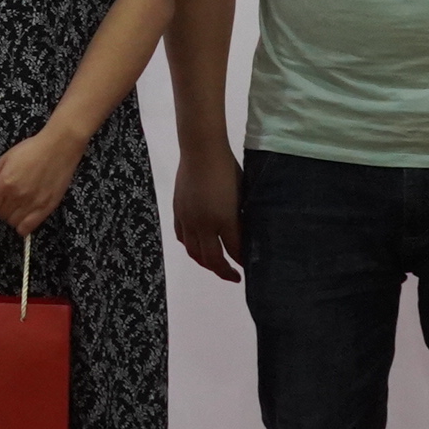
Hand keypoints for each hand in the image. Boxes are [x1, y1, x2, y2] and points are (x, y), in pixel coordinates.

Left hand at [0, 125, 85, 236]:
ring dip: (12, 216)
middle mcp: (17, 196)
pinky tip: (25, 216)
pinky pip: (28, 228)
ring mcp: (32, 204)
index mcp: (5, 183)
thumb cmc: (31, 150)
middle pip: (0, 216)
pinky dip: (23, 226)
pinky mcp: (46, 208)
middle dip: (0, 209)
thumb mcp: (5, 159)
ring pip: (13, 223)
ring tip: (17, 206)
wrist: (58, 147)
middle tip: (7, 199)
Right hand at [171, 146, 242, 280]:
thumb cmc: (227, 169)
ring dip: (205, 263)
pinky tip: (198, 247)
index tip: (250, 268)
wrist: (201, 151)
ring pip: (194, 252)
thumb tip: (244, 234)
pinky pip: (182, 237)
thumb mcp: (241, 194)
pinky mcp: (178, 212)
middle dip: (224, 271)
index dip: (243, 262)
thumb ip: (241, 217)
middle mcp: (204, 225)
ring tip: (215, 265)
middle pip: (212, 259)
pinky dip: (191, 247)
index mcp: (224, 219)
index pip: (234, 251)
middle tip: (234, 277)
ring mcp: (188, 220)